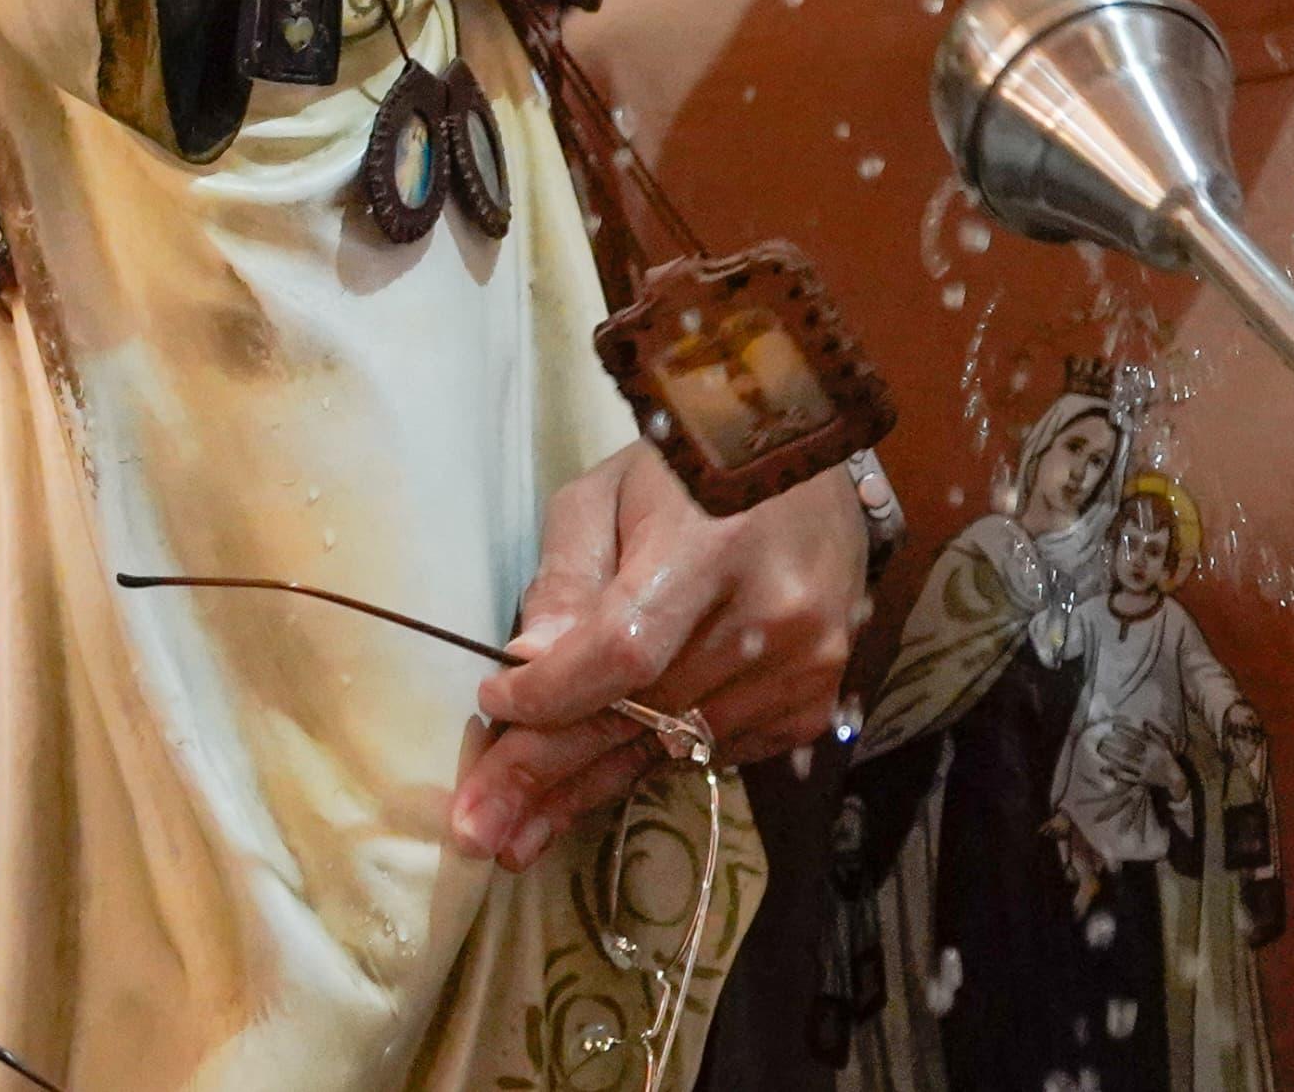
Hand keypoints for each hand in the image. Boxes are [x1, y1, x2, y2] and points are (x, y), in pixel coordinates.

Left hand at [449, 444, 866, 868]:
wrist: (805, 459)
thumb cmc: (689, 467)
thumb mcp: (608, 493)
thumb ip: (568, 577)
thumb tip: (530, 663)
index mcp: (715, 547)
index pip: (625, 650)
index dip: (553, 693)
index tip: (489, 709)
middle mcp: (772, 619)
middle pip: (641, 715)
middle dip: (548, 777)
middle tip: (478, 832)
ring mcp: (805, 669)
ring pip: (672, 747)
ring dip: (590, 789)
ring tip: (518, 834)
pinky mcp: (816, 702)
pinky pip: (715, 752)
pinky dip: (652, 762)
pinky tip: (595, 784)